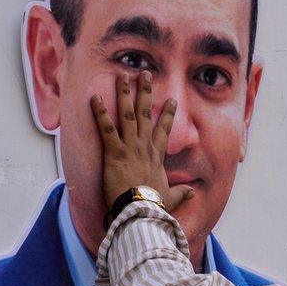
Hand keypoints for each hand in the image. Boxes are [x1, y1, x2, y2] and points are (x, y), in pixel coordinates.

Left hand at [91, 71, 194, 212]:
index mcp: (157, 156)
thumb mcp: (169, 198)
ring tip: (121, 75)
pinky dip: (99, 112)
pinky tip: (94, 98)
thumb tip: (192, 194)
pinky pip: (106, 128)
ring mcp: (130, 147)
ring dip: (123, 93)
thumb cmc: (153, 206)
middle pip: (145, 113)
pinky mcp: (114, 152)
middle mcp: (144, 146)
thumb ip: (180, 193)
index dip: (167, 114)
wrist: (140, 211)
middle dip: (144, 91)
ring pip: (127, 114)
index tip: (171, 100)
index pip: (164, 129)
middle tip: (144, 73)